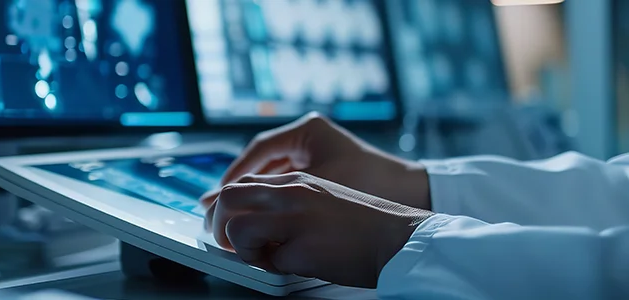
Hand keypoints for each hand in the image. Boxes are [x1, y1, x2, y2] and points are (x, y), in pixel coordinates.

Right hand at [201, 112, 430, 210]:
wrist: (413, 194)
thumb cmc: (371, 186)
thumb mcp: (318, 192)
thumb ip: (277, 201)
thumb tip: (240, 214)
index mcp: (308, 130)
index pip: (259, 150)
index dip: (234, 175)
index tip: (218, 196)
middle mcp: (312, 135)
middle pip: (264, 159)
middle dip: (239, 183)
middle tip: (215, 206)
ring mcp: (319, 150)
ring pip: (275, 170)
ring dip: (255, 190)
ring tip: (233, 211)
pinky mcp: (326, 166)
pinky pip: (290, 179)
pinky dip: (274, 194)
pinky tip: (262, 212)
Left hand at [206, 172, 434, 287]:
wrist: (398, 238)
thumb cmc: (364, 224)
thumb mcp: (321, 196)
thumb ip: (288, 200)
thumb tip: (254, 218)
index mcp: (296, 180)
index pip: (240, 182)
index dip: (223, 206)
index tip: (222, 223)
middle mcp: (292, 193)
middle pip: (228, 198)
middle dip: (218, 225)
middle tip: (231, 244)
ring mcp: (296, 218)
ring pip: (237, 228)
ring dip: (243, 249)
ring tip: (265, 256)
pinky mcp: (303, 247)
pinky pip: (268, 261)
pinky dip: (273, 268)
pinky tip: (294, 265)